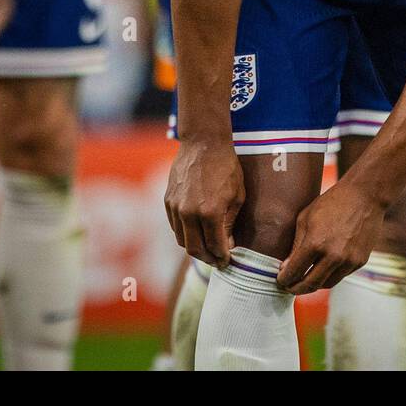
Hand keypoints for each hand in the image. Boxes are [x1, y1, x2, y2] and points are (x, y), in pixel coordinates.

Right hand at [165, 136, 244, 266]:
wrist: (204, 143)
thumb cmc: (226, 167)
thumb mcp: (236, 195)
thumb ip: (230, 223)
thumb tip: (227, 244)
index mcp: (210, 212)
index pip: (215, 246)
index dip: (222, 257)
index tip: (227, 262)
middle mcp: (189, 213)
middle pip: (195, 249)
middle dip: (208, 259)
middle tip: (217, 261)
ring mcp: (176, 207)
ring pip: (182, 240)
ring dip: (195, 249)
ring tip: (207, 250)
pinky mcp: (168, 201)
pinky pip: (175, 227)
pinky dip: (185, 235)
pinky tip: (196, 233)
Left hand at [277, 179, 385, 294]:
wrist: (365, 195)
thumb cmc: (332, 202)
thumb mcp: (306, 218)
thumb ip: (296, 245)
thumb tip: (286, 267)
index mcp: (315, 243)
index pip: (294, 272)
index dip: (284, 279)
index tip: (281, 280)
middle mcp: (333, 256)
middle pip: (310, 285)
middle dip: (296, 289)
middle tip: (290, 287)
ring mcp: (348, 261)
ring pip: (327, 284)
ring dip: (314, 284)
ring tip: (306, 279)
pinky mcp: (360, 261)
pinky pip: (341, 275)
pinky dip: (331, 275)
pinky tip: (325, 268)